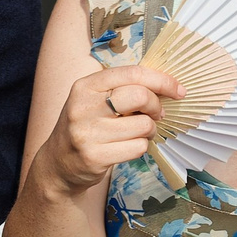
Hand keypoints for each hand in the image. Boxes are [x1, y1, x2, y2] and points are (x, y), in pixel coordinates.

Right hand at [40, 65, 183, 194]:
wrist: (58, 163)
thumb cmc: (86, 126)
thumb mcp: (95, 100)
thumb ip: (123, 89)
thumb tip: (167, 87)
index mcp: (85, 86)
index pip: (132, 73)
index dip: (162, 80)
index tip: (178, 90)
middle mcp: (83, 107)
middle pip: (140, 96)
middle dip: (156, 106)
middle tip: (155, 114)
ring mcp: (87, 133)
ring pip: (144, 125)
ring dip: (149, 131)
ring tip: (136, 133)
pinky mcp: (94, 156)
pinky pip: (138, 147)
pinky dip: (140, 147)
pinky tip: (126, 147)